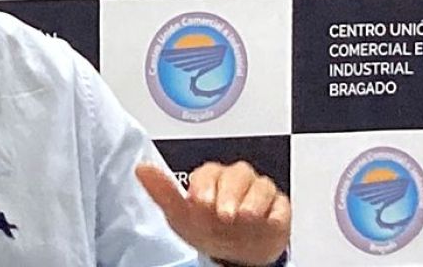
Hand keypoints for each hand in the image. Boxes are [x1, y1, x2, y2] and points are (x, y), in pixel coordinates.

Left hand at [136, 161, 289, 265]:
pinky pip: (280, 205)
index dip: (204, 186)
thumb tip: (141, 168)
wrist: (234, 254)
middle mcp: (234, 180)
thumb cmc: (206, 228)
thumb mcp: (179, 215)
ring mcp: (258, 192)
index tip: (199, 202)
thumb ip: (162, 191)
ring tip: (244, 217)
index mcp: (210, 177)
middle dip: (229, 194)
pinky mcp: (278, 208)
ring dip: (253, 201)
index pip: (208, 172)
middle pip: (237, 175)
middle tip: (223, 213)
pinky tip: (265, 221)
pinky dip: (274, 213)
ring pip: (261, 186)